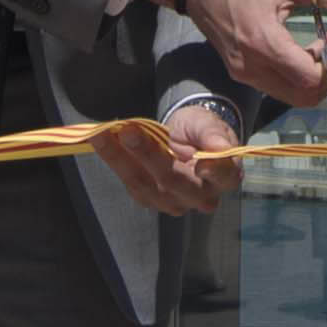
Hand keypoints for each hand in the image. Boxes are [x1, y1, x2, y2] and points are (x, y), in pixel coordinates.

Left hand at [91, 96, 237, 217]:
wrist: (185, 140)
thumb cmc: (201, 132)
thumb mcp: (209, 124)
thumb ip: (213, 135)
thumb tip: (220, 148)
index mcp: (225, 176)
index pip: (223, 175)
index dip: (214, 171)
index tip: (201, 163)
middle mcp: (200, 196)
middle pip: (173, 180)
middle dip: (147, 155)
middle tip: (128, 131)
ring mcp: (173, 202)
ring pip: (144, 184)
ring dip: (119, 158)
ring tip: (102, 134)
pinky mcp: (150, 199)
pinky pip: (130, 182)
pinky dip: (114, 160)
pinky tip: (102, 141)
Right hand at [177, 0, 326, 107]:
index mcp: (263, 43)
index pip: (309, 78)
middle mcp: (251, 66)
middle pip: (303, 96)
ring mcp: (243, 72)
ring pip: (291, 94)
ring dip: (316, 73)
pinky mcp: (240, 70)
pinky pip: (276, 84)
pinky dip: (297, 71)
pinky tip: (308, 45)